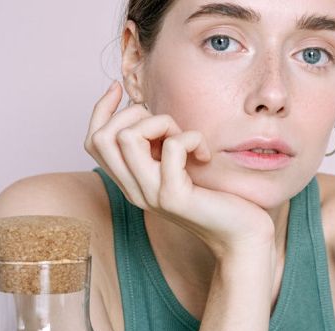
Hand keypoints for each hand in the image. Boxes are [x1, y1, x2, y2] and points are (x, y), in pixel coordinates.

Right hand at [84, 81, 274, 256]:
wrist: (241, 235)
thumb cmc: (217, 197)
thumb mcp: (179, 167)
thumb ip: (158, 146)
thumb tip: (144, 107)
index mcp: (131, 182)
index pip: (93, 142)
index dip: (101, 109)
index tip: (120, 89)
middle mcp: (134, 190)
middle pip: (103, 137)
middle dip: (135, 114)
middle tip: (171, 127)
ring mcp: (151, 195)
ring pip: (128, 137)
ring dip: (162, 124)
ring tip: (188, 140)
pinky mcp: (174, 196)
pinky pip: (173, 146)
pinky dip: (191, 138)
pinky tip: (205, 154)